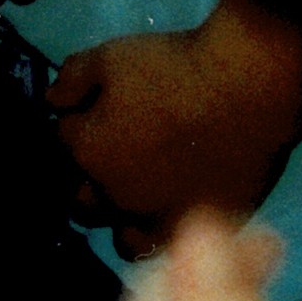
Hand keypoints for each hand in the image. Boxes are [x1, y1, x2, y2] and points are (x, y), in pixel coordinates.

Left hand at [46, 0, 301, 258]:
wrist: (250, 86)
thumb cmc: (177, 66)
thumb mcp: (112, 55)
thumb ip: (73, 79)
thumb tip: (52, 100)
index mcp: (89, 151)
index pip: (64, 138)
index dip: (78, 119)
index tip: (95, 107)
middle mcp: (115, 194)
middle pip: (82, 197)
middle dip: (88, 177)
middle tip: (113, 153)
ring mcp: (155, 216)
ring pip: (120, 236)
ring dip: (120, 218)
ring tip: (137, 197)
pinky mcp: (197, 224)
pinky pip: (169, 245)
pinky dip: (158, 233)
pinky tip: (167, 214)